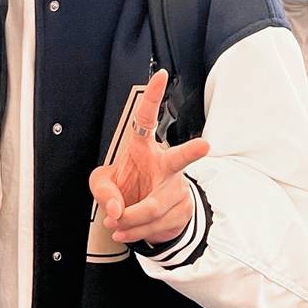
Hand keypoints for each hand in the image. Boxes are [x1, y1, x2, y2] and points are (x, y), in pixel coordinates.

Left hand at [88, 69, 209, 246]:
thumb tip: (116, 210)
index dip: (153, 96)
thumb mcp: (103, 184)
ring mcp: (177, 187)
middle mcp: (166, 164)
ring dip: (130, 220)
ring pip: (154, 207)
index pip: (146, 118)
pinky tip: (127, 231)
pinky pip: (157, 225)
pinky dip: (136, 232)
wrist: (143, 217)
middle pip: (179, 159)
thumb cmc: (125, 188)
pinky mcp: (182, 209)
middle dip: (191, 152)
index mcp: (143, 148)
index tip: (159, 75)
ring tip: (116, 223)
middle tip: (204, 146)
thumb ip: (103, 192)